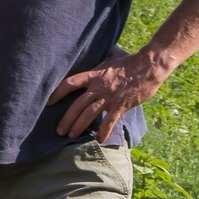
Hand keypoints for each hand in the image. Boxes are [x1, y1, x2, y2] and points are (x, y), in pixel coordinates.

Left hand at [49, 49, 166, 142]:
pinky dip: (104, 131)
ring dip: (79, 126)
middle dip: (66, 119)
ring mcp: (109, 96)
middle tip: (59, 131)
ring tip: (71, 136)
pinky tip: (99, 140)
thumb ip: (97, 65)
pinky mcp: (121, 105)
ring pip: (89, 114)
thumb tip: (90, 58)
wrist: (150, 66)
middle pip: (77, 105)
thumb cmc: (129, 62)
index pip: (69, 83)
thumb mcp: (108, 60)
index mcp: (93, 75)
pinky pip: (110, 121)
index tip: (48, 103)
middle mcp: (98, 87)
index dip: (57, 93)